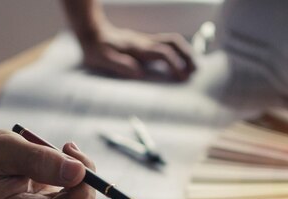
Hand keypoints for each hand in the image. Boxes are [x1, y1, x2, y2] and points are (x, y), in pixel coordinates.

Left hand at [79, 23, 195, 80]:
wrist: (91, 31)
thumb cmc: (95, 48)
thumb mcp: (102, 59)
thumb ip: (120, 65)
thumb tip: (139, 73)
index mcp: (137, 48)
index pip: (162, 53)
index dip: (174, 64)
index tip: (182, 77)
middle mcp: (144, 42)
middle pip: (173, 42)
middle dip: (187, 55)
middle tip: (196, 71)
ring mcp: (145, 40)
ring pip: (172, 40)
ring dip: (185, 51)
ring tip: (193, 66)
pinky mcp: (144, 42)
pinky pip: (166, 43)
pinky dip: (178, 51)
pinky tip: (181, 61)